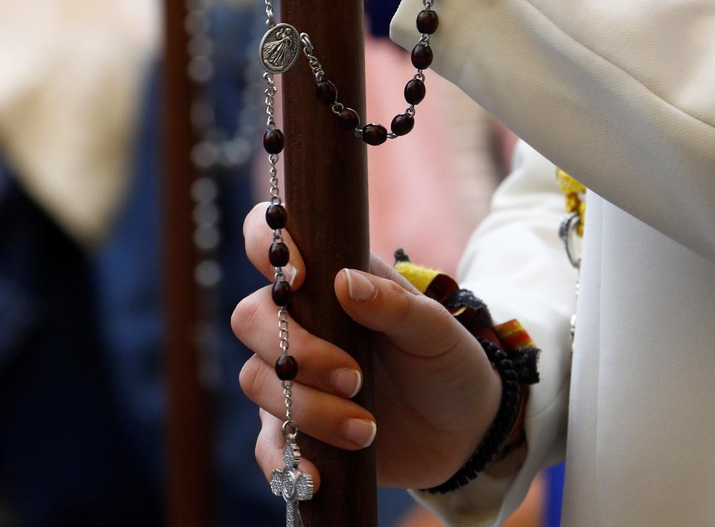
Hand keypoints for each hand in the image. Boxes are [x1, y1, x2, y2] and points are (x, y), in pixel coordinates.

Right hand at [232, 204, 503, 491]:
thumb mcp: (437, 329)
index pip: (268, 240)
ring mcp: (292, 377)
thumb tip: (346, 282)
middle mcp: (299, 323)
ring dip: (307, 407)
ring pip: (257, 379)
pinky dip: (284, 460)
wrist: (464, 431)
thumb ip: (394, 303)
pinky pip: (267, 444)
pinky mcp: (294, 430)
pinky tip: (315, 474)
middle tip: (355, 377)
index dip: (265, 245)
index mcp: (327, 280)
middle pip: (250, 318)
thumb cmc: (447, 362)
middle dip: (297, 350)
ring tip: (365, 428)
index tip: (299, 279)